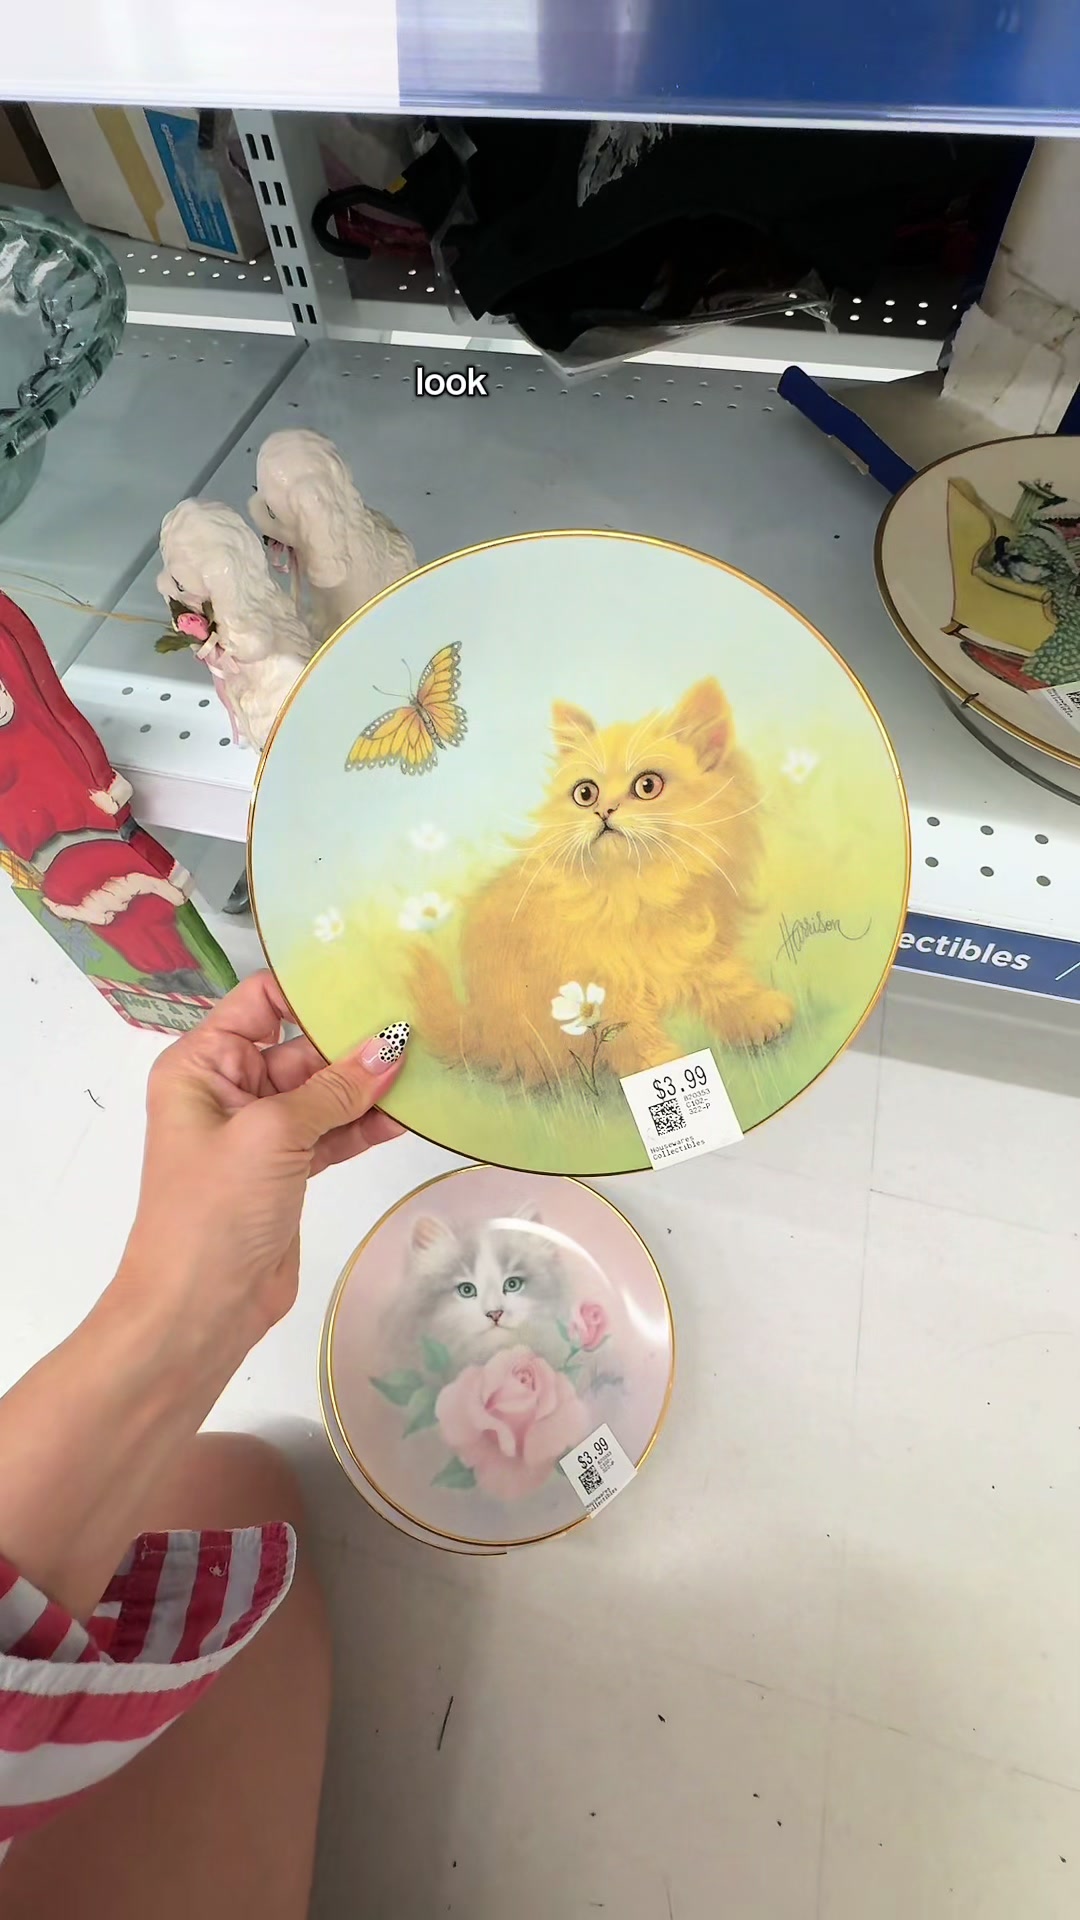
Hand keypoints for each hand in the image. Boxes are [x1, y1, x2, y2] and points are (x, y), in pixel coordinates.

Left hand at [119, 971, 408, 1367]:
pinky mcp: (287, 1171)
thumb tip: (392, 1045)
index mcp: (202, 1065)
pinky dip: (366, 1124)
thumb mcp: (273, 1135)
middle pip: (299, 1046)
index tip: (373, 977)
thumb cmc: (214, 1210)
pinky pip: (333, 1132)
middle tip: (420, 1021)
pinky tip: (408, 1113)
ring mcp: (260, 1133)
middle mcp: (227, 1090)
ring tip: (427, 1065)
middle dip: (353, 1039)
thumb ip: (335, 1088)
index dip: (312, 989)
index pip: (260, 1002)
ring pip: (323, 1092)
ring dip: (368, 1085)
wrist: (198, 1309)